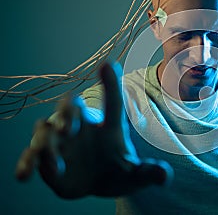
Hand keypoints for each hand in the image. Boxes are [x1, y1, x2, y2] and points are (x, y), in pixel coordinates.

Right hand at [15, 62, 172, 198]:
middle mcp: (82, 127)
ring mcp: (62, 142)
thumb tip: (164, 176)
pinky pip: (33, 157)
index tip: (108, 64)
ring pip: (46, 130)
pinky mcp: (47, 161)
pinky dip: (28, 163)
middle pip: (71, 108)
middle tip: (70, 129)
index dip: (111, 83)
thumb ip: (149, 173)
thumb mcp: (137, 174)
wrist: (100, 181)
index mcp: (109, 125)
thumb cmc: (119, 169)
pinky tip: (24, 175)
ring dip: (45, 140)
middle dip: (67, 112)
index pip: (112, 101)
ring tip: (50, 159)